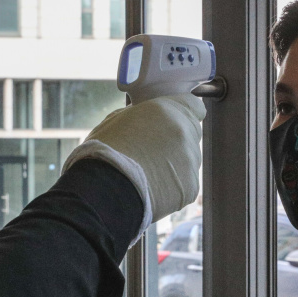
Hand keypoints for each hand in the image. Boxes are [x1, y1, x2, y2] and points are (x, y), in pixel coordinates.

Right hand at [63, 93, 205, 235]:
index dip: (183, 115)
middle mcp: (184, 132)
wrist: (106, 190)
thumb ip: (141, 116)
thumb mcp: (117, 120)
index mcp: (167, 111)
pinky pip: (184, 185)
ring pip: (187, 162)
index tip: (173, 125)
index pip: (194, 106)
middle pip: (190, 135)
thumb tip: (147, 119)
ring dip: (173, 167)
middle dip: (175, 143)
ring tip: (147, 176)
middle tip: (152, 155)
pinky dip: (171, 189)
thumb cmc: (103, 153)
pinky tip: (152, 190)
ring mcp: (191, 161)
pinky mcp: (191, 186)